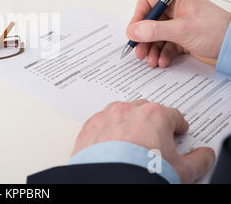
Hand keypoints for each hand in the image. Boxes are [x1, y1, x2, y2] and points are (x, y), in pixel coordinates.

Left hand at [73, 100, 214, 182]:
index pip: (173, 115)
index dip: (178, 127)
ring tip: (131, 144)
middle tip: (154, 141)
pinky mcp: (88, 127)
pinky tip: (111, 147)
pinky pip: (100, 124)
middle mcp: (128, 110)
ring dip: (127, 124)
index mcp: (154, 115)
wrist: (109, 182)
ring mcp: (106, 117)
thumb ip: (198, 159)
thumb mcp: (182, 171)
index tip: (178, 133)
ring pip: (120, 114)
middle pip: (145, 110)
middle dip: (152, 123)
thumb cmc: (142, 174)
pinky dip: (107, 132)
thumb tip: (204, 155)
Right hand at [126, 0, 230, 67]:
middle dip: (144, 39)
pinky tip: (162, 60)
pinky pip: (165, 45)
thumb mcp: (182, 30)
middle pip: (149, 23)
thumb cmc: (218, 31)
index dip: (138, 18)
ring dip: (151, 49)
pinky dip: (161, 54)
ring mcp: (178, 24)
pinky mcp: (182, 38)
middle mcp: (176, 10)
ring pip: (156, 36)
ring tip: (151, 59)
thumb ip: (154, 30)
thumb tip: (134, 30)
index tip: (133, 33)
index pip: (148, 4)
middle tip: (139, 50)